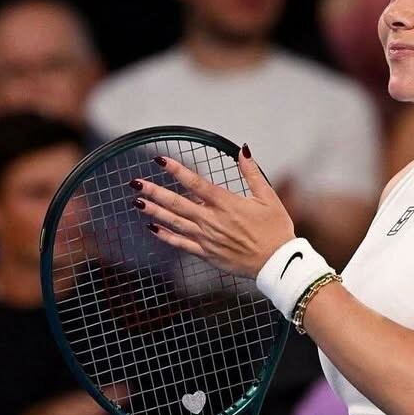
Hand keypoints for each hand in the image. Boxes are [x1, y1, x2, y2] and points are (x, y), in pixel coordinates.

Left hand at [132, 149, 294, 278]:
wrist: (277, 263)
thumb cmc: (276, 230)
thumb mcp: (269, 197)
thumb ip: (252, 173)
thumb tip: (243, 150)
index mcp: (227, 204)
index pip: (196, 183)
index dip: (177, 170)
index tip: (160, 160)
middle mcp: (213, 220)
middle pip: (177, 203)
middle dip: (154, 192)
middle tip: (135, 182)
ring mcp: (207, 238)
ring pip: (175, 223)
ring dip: (154, 212)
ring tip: (137, 202)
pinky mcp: (207, 253)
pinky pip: (181, 243)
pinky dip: (166, 236)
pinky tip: (153, 228)